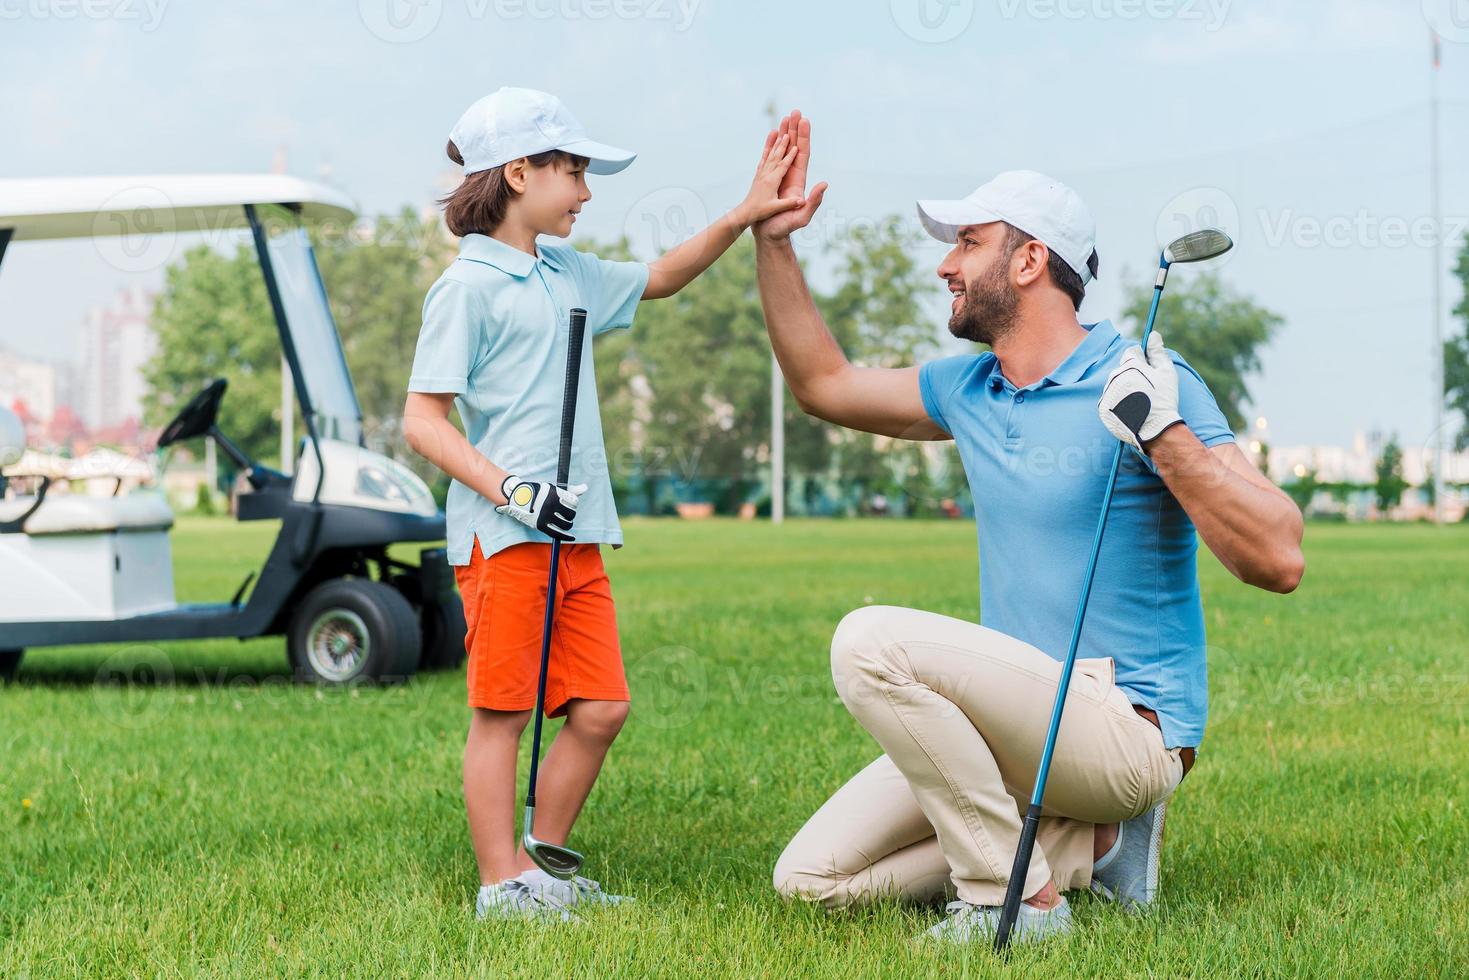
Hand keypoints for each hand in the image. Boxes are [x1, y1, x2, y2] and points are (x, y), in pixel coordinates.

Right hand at [495, 475, 587, 541]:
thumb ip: (571, 489)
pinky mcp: (541, 525)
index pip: (574, 502)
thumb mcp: (555, 489)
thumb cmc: (541, 493)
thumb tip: (585, 487)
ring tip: (566, 522)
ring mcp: (546, 516)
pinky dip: (566, 536)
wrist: (522, 498)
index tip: (570, 504)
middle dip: (571, 514)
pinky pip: (557, 533)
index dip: (573, 504)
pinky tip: (571, 537)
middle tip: (567, 514)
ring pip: (566, 524)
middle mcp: (551, 505)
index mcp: (555, 494)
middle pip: (571, 514)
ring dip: (569, 524)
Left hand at [735, 129, 801, 226]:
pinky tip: (769, 145)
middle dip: (784, 143)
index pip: (783, 166)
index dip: (790, 156)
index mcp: (772, 182)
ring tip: (781, 131)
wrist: (745, 213)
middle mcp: (766, 175)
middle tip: (789, 131)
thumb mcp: (775, 209)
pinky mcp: (759, 175)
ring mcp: (762, 174)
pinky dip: (767, 150)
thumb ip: (788, 204)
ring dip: (776, 143)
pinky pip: (764, 159)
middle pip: (777, 156)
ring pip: (770, 155)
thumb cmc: (760, 212)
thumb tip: (802, 201)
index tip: (797, 146)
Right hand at [752, 109, 827, 242]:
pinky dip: (773, 145)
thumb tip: (825, 184)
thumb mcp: (802, 216)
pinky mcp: (772, 180)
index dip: (803, 138)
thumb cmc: (784, 229)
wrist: (770, 235)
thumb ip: (814, 202)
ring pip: (784, 150)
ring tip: (784, 117)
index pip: (803, 154)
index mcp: (799, 181)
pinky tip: (772, 135)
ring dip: (785, 134)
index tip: (804, 121)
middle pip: (795, 147)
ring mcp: (782, 177)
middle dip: (795, 129)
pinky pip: (773, 158)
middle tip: (795, 111)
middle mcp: (792, 176)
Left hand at [1098, 331, 1182, 454]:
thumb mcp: (1166, 372)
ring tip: (1140, 401)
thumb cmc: (1164, 399)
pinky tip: (1131, 409)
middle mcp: (1114, 377)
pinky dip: (1119, 402)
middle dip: (1133, 375)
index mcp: (1129, 365)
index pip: (1132, 353)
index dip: (1142, 360)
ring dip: (1125, 388)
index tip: (1150, 370)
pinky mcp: (1103, 408)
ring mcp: (1107, 393)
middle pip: (1123, 369)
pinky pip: (1110, 399)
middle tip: (1147, 389)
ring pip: (1115, 384)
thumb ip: (1157, 352)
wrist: (1156, 429)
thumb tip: (1153, 334)